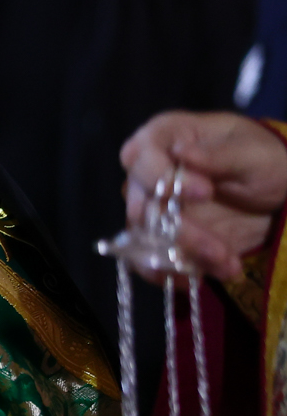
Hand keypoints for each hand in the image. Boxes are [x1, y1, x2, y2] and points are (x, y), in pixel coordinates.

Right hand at [120, 111, 286, 281]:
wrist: (280, 193)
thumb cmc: (265, 159)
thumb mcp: (254, 154)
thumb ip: (220, 155)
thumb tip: (182, 151)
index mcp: (164, 139)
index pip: (142, 159)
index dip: (164, 178)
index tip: (206, 192)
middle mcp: (149, 174)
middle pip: (143, 207)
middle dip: (182, 232)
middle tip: (220, 248)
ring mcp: (154, 207)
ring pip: (149, 239)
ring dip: (187, 256)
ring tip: (227, 264)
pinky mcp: (165, 237)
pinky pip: (153, 260)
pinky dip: (176, 273)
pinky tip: (207, 276)